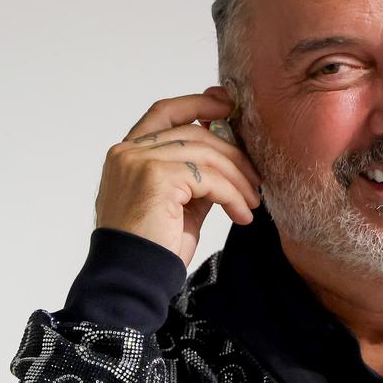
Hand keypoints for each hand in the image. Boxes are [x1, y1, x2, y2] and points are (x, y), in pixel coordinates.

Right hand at [95, 86, 262, 267]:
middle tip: (255, 177)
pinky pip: (209, 178)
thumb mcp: (177, 204)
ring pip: (205, 154)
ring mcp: (139, 162)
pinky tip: (241, 214)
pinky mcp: (156, 177)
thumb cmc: (150, 249)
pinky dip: (232, 195)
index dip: (197, 103)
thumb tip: (228, 157)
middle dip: (232, 152)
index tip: (227, 106)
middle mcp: (128, 152)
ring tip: (252, 202)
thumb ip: (194, 176)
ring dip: (238, 178)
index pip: (164, 113)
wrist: (131, 279)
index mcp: (126, 155)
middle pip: (193, 132)